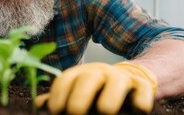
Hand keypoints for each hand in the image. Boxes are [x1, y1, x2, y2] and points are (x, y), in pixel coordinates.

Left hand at [35, 62, 156, 113]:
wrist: (134, 79)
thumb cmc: (99, 92)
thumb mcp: (79, 92)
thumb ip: (60, 99)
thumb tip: (38, 105)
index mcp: (82, 74)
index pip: (66, 79)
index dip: (58, 95)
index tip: (54, 112)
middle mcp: (101, 72)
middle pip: (88, 78)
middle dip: (79, 97)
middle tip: (74, 113)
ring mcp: (123, 78)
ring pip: (117, 83)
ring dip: (109, 100)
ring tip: (105, 111)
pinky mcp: (144, 86)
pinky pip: (143, 93)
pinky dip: (140, 103)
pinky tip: (136, 110)